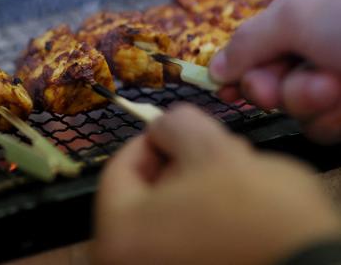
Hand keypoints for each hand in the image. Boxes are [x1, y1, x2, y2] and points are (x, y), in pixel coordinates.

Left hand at [93, 104, 339, 264]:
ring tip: (236, 175)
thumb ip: (177, 126)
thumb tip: (166, 126)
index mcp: (121, 235)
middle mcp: (130, 264)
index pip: (119, 171)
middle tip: (211, 148)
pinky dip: (206, 221)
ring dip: (197, 190)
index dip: (149, 140)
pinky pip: (188, 243)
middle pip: (144, 197)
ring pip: (169, 220)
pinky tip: (239, 207)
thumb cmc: (257, 216)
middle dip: (179, 164)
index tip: (172, 128)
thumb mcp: (213, 150)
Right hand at [210, 0, 340, 143]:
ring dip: (313, 102)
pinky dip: (338, 117)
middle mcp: (326, 39)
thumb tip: (214, 67)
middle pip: (277, 79)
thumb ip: (248, 43)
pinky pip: (334, 123)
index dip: (241, 68)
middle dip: (279, 87)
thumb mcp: (296, 14)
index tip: (228, 91)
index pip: (258, 43)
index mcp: (308, 3)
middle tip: (282, 87)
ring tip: (335, 86)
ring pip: (305, 107)